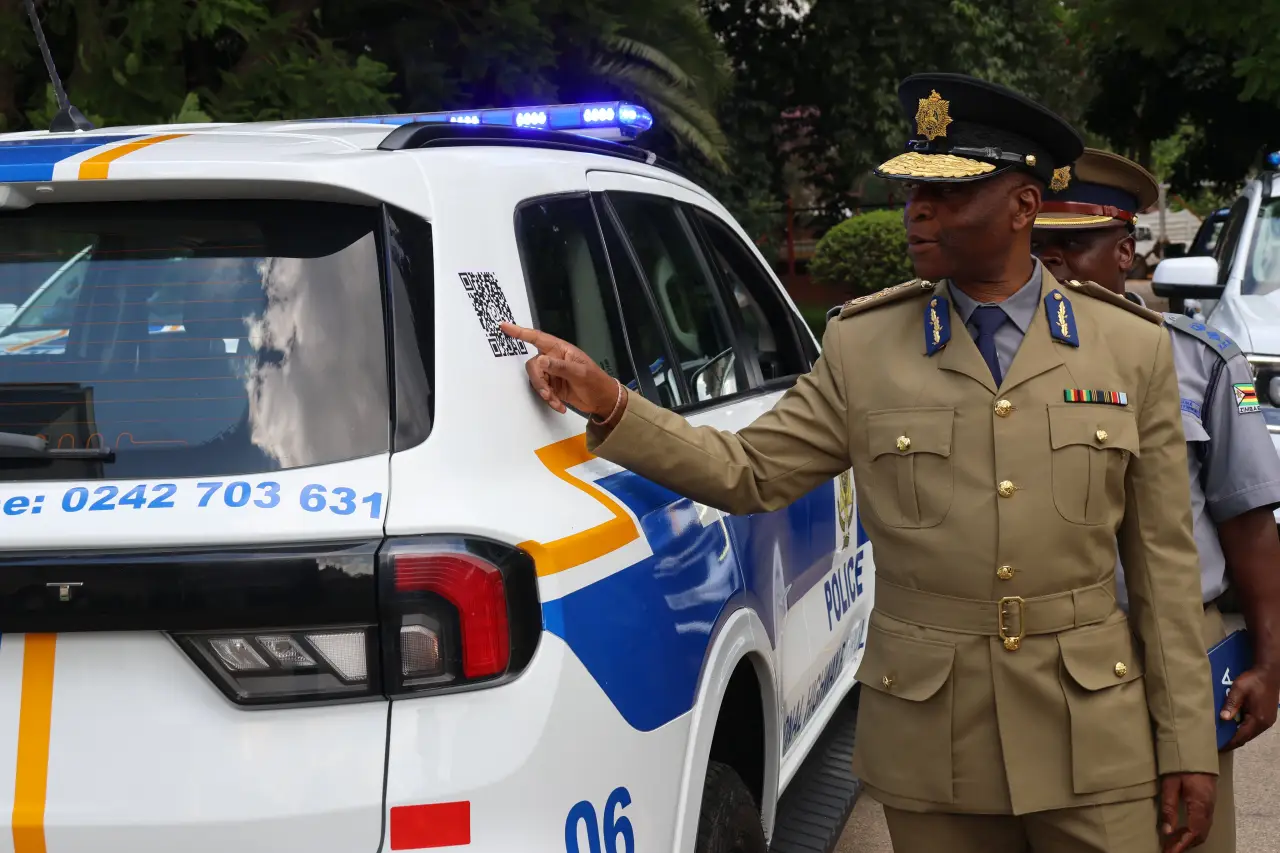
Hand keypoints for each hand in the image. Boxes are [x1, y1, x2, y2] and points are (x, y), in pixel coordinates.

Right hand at [500, 323, 620, 418]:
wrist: (603, 401)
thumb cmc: (596, 381)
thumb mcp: (580, 373)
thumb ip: (559, 367)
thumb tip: (540, 361)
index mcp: (560, 350)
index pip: (537, 338)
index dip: (520, 332)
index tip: (504, 326)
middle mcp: (553, 359)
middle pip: (534, 366)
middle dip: (538, 381)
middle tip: (547, 393)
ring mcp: (552, 374)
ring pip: (536, 380)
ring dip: (545, 393)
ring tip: (556, 401)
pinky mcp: (553, 387)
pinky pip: (543, 391)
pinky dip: (550, 400)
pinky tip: (560, 406)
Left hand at [1159, 773, 1215, 852]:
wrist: (1195, 750)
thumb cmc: (1180, 765)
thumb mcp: (1170, 784)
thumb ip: (1168, 807)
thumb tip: (1167, 831)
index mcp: (1200, 804)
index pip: (1193, 832)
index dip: (1182, 844)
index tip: (1170, 852)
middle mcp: (1208, 808)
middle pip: (1199, 834)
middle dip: (1185, 844)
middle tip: (1169, 849)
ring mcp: (1211, 805)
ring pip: (1202, 830)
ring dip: (1189, 839)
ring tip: (1172, 844)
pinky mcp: (1209, 802)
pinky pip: (1203, 823)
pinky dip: (1193, 832)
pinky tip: (1181, 832)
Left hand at [1221, 665, 1279, 749]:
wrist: (1269, 672)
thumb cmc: (1253, 680)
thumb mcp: (1239, 690)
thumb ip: (1231, 704)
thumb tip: (1223, 719)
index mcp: (1258, 719)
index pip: (1241, 737)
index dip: (1229, 743)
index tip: (1217, 748)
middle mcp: (1265, 724)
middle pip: (1246, 738)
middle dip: (1232, 742)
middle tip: (1217, 744)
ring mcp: (1268, 721)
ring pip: (1250, 733)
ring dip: (1238, 736)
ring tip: (1223, 737)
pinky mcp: (1267, 717)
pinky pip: (1253, 728)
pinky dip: (1243, 729)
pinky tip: (1233, 727)